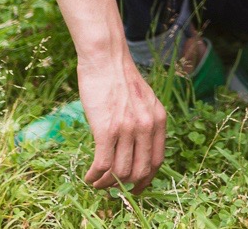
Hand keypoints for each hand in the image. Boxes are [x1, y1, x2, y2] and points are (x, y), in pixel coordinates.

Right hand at [79, 55, 166, 192]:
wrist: (106, 59)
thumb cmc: (120, 78)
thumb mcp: (145, 100)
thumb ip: (147, 121)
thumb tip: (139, 148)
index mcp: (158, 120)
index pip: (158, 161)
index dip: (146, 180)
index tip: (136, 188)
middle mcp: (147, 126)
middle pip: (140, 171)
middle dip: (126, 186)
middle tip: (112, 189)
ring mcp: (127, 128)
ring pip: (120, 172)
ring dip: (106, 184)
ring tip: (97, 182)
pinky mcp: (106, 129)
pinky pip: (102, 165)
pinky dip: (94, 177)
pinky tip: (88, 177)